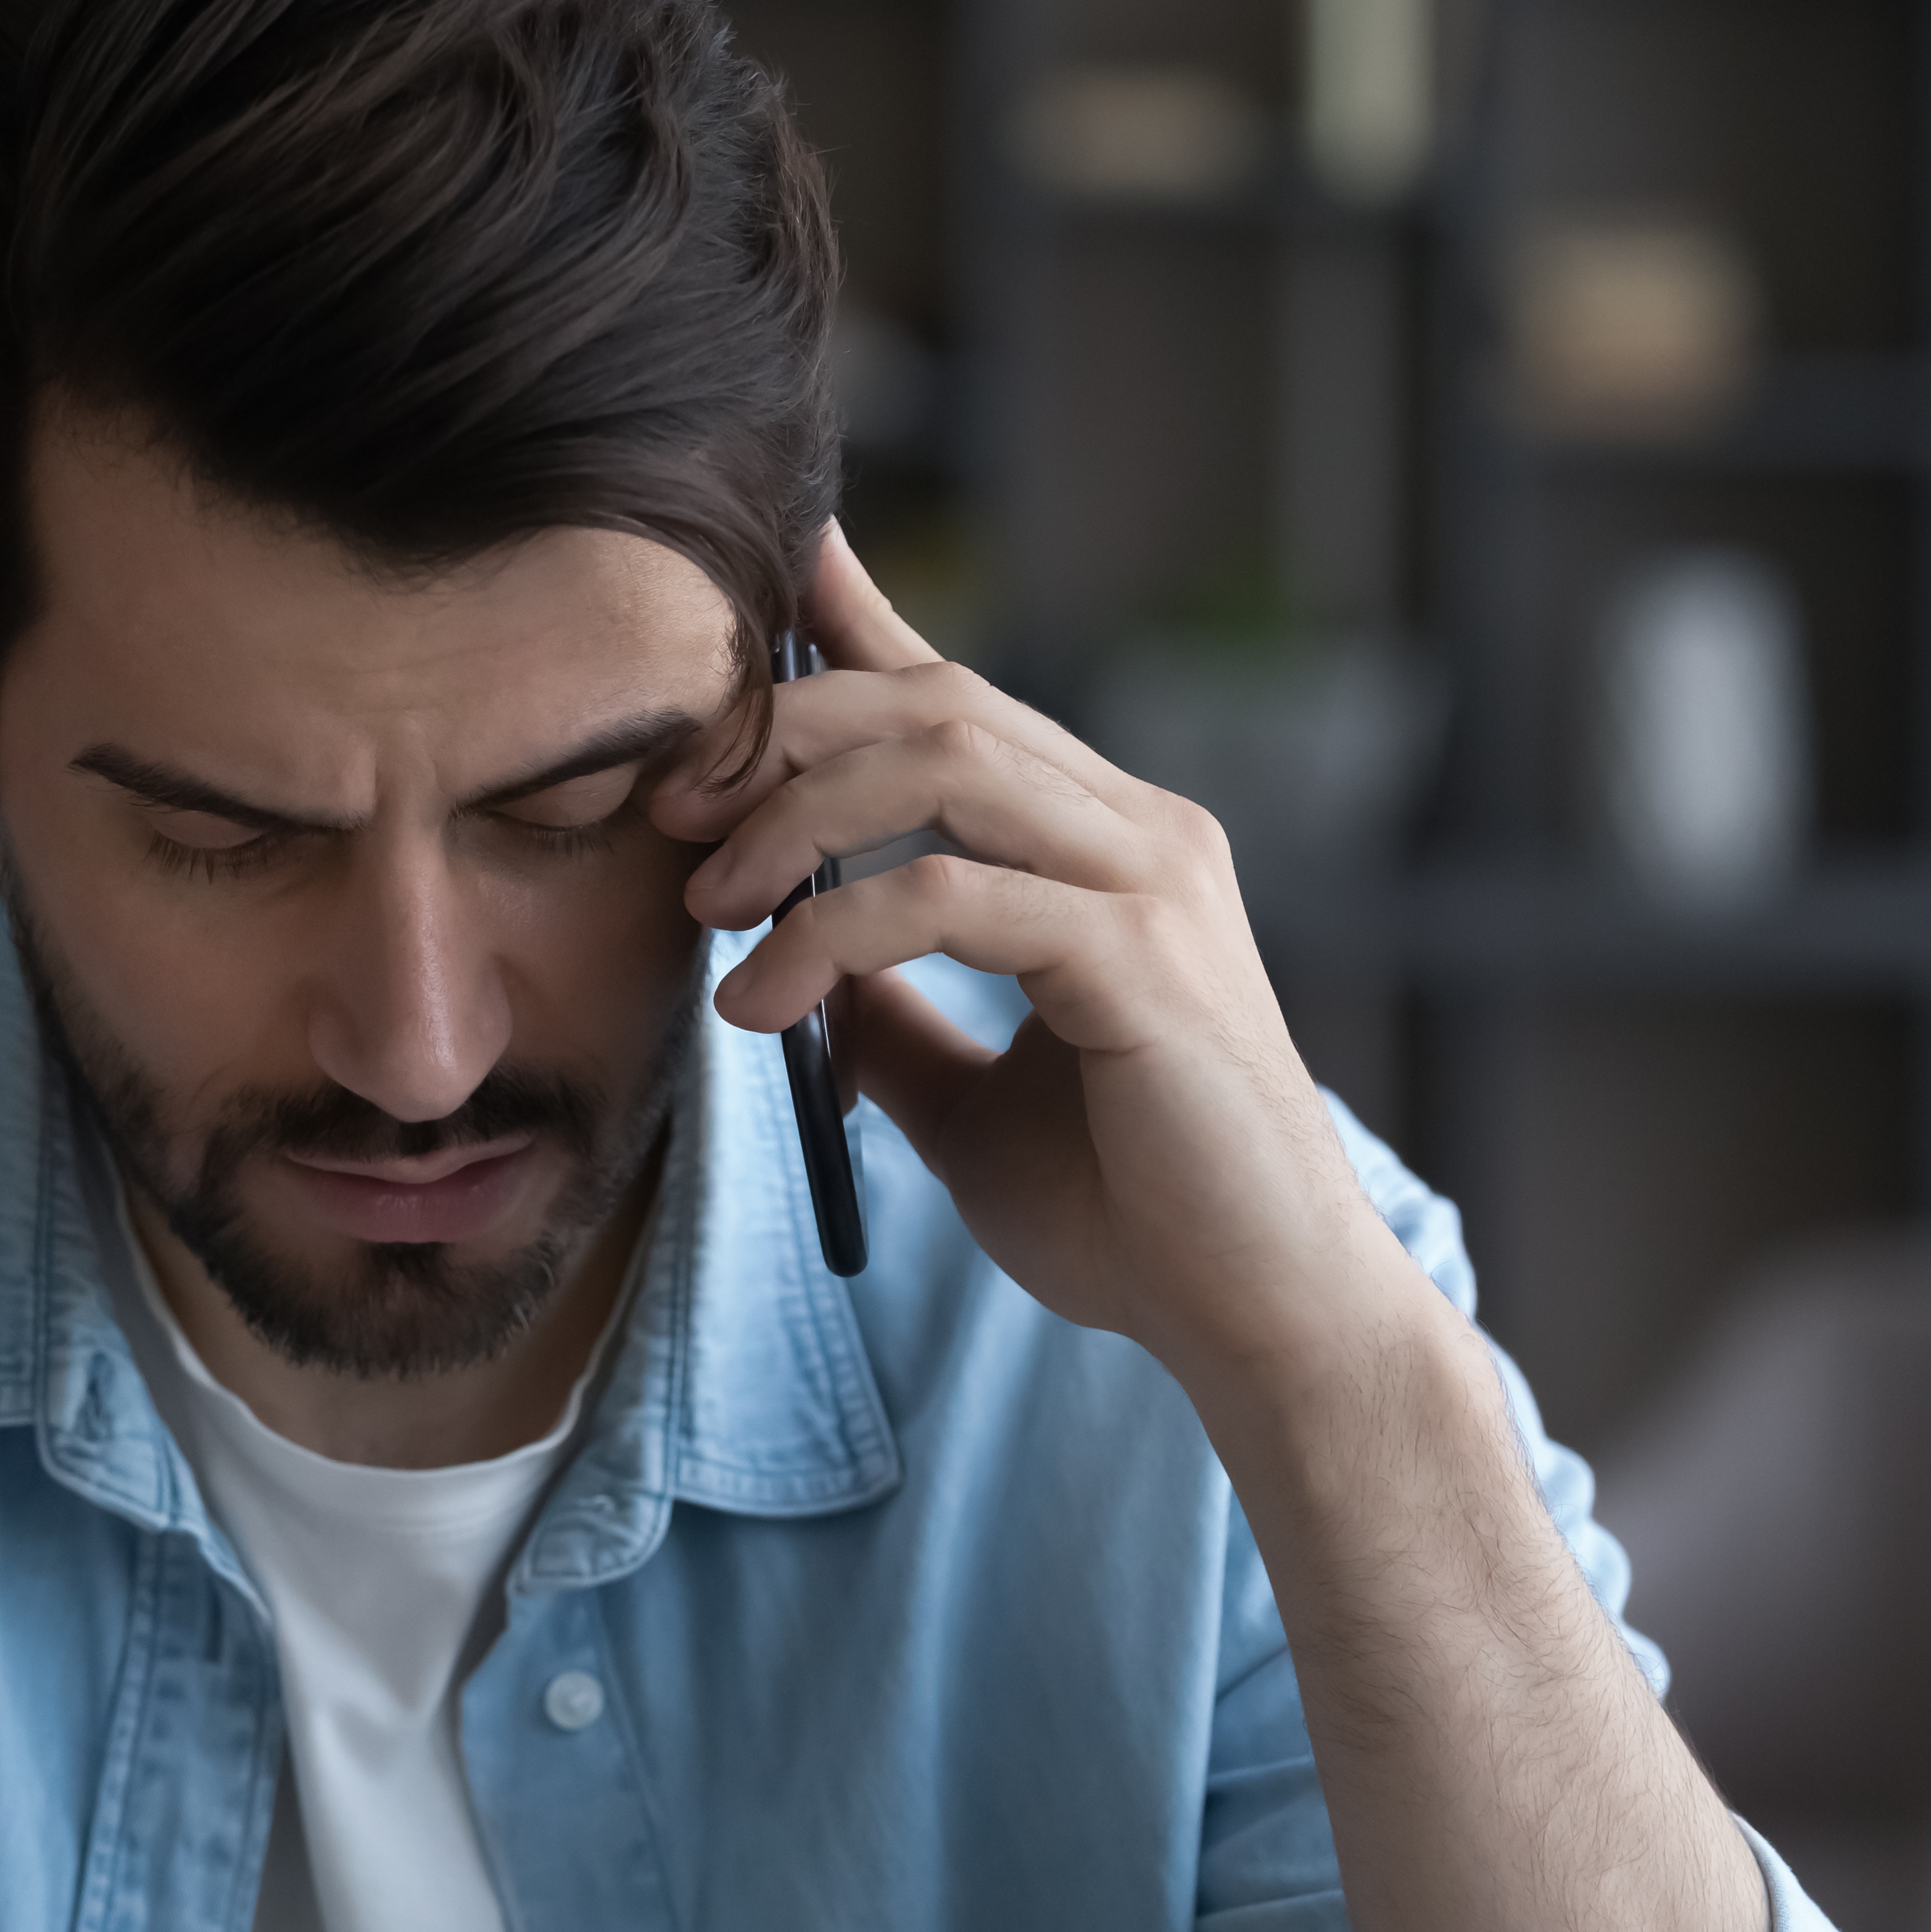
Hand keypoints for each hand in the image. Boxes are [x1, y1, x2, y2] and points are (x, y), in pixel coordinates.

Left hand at [654, 529, 1436, 1418]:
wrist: (1258, 1320)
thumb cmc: (1136, 1215)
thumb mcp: (968, 1102)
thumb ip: (893, 1017)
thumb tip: (795, 967)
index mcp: (1110, 847)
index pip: (966, 700)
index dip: (857, 632)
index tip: (749, 611)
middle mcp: (1143, 835)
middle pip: (939, 701)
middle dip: (786, 732)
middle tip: (672, 806)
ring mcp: (1152, 885)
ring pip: (945, 764)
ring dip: (796, 816)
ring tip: (707, 907)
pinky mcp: (1142, 959)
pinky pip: (954, 894)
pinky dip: (835, 934)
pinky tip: (765, 1003)